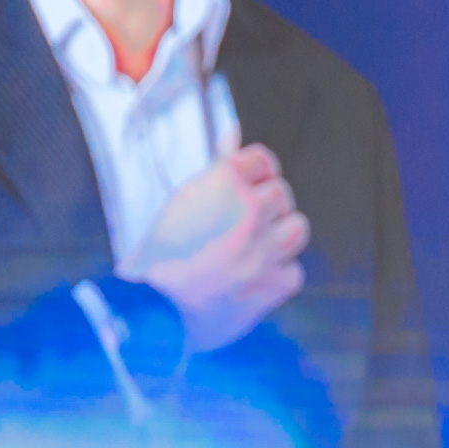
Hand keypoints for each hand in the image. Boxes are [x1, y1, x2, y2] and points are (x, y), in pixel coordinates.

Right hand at [131, 143, 309, 353]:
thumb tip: (235, 134)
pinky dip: (277, 276)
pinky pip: (293, 270)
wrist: (151, 312)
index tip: (249, 185)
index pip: (263, 160)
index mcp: (224, 183)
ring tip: (250, 252)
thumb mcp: (181, 202)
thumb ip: (218, 171)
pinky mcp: (274, 284)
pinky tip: (252, 280)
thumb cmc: (159, 257)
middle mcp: (250, 211)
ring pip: (296, 229)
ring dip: (278, 238)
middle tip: (239, 228)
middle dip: (264, 208)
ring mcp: (266, 249)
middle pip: (281, 194)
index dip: (256, 173)